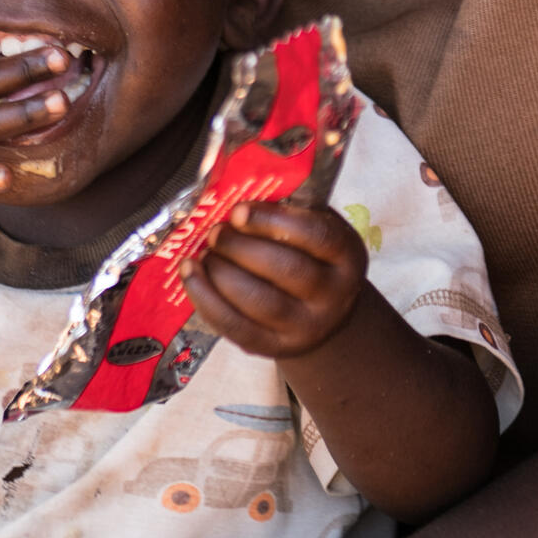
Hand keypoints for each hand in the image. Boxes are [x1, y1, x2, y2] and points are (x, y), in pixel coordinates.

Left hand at [180, 201, 368, 357]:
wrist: (324, 314)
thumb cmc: (310, 256)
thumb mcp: (314, 226)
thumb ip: (285, 209)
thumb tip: (232, 190)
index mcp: (347, 256)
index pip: (317, 236)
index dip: (273, 221)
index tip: (239, 211)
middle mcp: (334, 295)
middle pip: (286, 270)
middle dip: (240, 247)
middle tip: (215, 232)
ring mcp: (306, 327)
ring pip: (259, 302)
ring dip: (221, 272)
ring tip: (203, 253)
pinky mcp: (275, 347)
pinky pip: (236, 327)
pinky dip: (206, 300)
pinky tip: (191, 276)